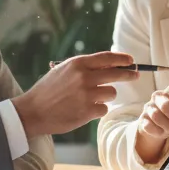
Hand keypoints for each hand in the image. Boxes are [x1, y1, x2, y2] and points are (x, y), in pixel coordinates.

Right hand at [13, 52, 138, 135]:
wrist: (33, 111)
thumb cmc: (49, 90)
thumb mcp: (64, 71)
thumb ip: (85, 67)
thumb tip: (112, 65)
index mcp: (78, 64)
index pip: (107, 58)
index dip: (122, 59)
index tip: (131, 61)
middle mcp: (84, 77)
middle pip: (116, 74)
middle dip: (128, 74)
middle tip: (135, 75)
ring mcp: (86, 94)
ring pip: (111, 93)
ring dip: (105, 96)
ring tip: (89, 99)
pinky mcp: (87, 111)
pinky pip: (104, 108)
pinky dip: (97, 109)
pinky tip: (84, 110)